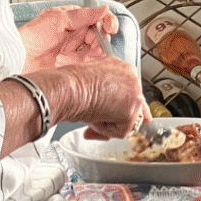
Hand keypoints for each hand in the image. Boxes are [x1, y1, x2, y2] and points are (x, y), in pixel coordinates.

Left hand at [18, 4, 118, 73]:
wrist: (18, 59)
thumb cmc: (31, 37)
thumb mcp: (58, 19)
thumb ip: (82, 15)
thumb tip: (102, 9)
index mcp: (72, 20)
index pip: (96, 18)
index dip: (106, 21)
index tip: (109, 28)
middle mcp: (74, 35)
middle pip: (99, 35)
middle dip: (102, 38)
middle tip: (99, 41)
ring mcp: (74, 51)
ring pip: (97, 50)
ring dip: (99, 51)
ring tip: (92, 53)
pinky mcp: (73, 66)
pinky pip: (91, 64)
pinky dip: (94, 63)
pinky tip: (91, 62)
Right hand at [32, 58, 148, 139]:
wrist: (65, 88)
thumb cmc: (70, 85)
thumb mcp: (92, 85)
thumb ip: (106, 95)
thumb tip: (107, 113)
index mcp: (123, 69)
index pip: (132, 91)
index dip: (125, 106)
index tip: (127, 114)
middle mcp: (132, 78)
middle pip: (135, 108)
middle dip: (118, 119)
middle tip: (99, 120)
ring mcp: (134, 94)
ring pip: (126, 121)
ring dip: (107, 123)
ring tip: (90, 113)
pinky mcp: (130, 111)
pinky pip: (120, 131)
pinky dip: (104, 130)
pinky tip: (93, 118)